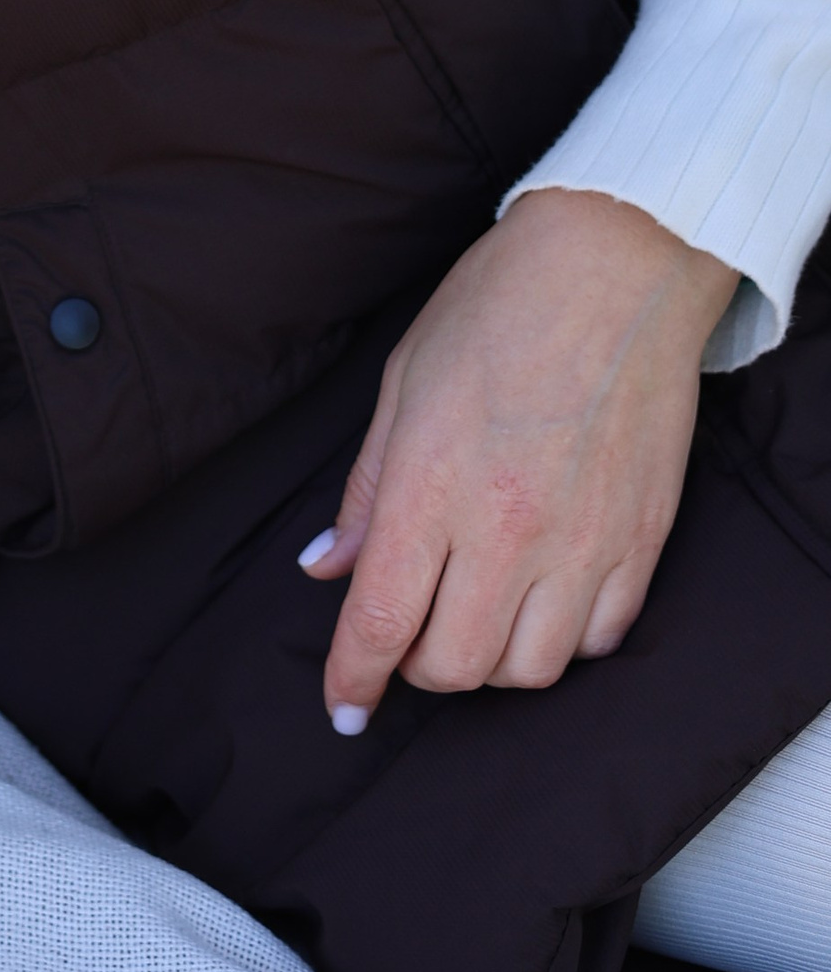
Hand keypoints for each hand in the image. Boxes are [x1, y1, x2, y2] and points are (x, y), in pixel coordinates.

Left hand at [304, 188, 738, 733]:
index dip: (352, 677)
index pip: (382, 622)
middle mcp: (511, 528)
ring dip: (490, 660)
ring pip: (531, 670)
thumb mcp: (403, 384)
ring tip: (475, 613)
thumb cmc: (496, 307)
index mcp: (435, 485)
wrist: (614, 265)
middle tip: (407, 632)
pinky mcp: (642, 540)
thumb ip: (369, 491)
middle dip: (416, 666)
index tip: (342, 706)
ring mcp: (585, 540)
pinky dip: (563, 640)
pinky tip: (544, 599)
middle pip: (454, 665)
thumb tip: (328, 570)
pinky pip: (601, 639)